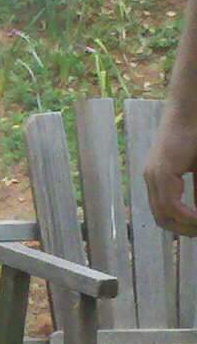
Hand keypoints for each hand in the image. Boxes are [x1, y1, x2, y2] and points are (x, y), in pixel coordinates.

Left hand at [144, 115, 196, 235]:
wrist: (190, 113)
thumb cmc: (195, 137)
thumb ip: (196, 190)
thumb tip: (196, 213)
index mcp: (159, 178)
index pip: (163, 213)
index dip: (181, 226)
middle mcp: (152, 178)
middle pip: (161, 218)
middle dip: (184, 230)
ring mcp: (154, 175)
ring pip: (165, 214)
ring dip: (187, 225)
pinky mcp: (161, 171)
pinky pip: (171, 204)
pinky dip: (187, 215)